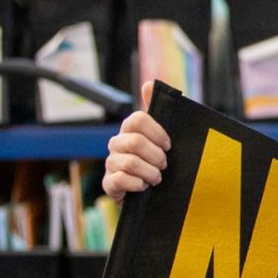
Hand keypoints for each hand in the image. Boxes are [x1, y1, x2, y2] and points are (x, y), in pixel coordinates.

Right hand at [102, 83, 171, 202]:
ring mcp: (111, 163)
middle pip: (135, 142)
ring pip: (131, 163)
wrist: (151, 193)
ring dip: (151, 172)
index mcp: (129, 130)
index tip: (168, 144)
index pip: (136, 119)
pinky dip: (137, 184)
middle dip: (156, 155)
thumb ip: (157, 110)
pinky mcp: (109, 183)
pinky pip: (121, 180)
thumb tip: (149, 83)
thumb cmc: (156, 161)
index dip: (156, 132)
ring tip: (157, 178)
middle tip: (164, 164)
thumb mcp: (161, 137)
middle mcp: (117, 143)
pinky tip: (143, 187)